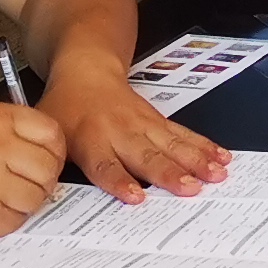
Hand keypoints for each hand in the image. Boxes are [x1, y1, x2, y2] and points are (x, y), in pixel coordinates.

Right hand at [0, 100, 66, 242]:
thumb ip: (10, 129)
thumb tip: (48, 147)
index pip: (51, 133)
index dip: (54, 151)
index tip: (49, 160)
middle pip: (49, 168)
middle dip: (42, 180)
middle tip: (26, 184)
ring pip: (37, 197)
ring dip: (25, 202)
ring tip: (2, 197)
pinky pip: (17, 221)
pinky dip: (7, 220)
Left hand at [37, 49, 232, 204]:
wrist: (86, 69)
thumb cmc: (65, 107)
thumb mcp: (46, 132)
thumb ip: (49, 164)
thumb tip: (46, 198)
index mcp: (90, 138)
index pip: (105, 164)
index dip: (120, 181)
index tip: (136, 197)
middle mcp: (121, 131)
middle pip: (147, 155)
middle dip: (170, 173)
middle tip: (190, 188)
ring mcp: (144, 124)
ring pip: (172, 143)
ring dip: (196, 159)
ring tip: (216, 174)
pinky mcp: (159, 120)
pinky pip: (183, 133)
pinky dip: (204, 145)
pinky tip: (221, 156)